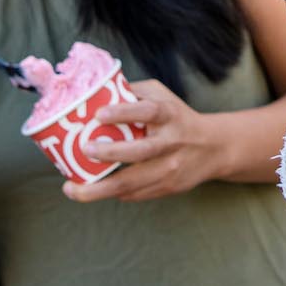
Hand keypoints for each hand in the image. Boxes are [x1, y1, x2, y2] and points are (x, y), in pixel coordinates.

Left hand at [66, 79, 225, 201]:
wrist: (213, 148)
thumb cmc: (178, 117)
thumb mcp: (162, 96)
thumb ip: (133, 92)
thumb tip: (95, 91)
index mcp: (169, 114)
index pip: (148, 111)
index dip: (124, 112)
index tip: (99, 114)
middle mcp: (171, 142)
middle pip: (139, 152)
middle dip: (109, 153)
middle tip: (83, 150)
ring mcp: (170, 168)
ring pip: (132, 183)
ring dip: (98, 189)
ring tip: (71, 189)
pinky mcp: (167, 188)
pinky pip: (134, 194)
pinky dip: (112, 192)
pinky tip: (93, 190)